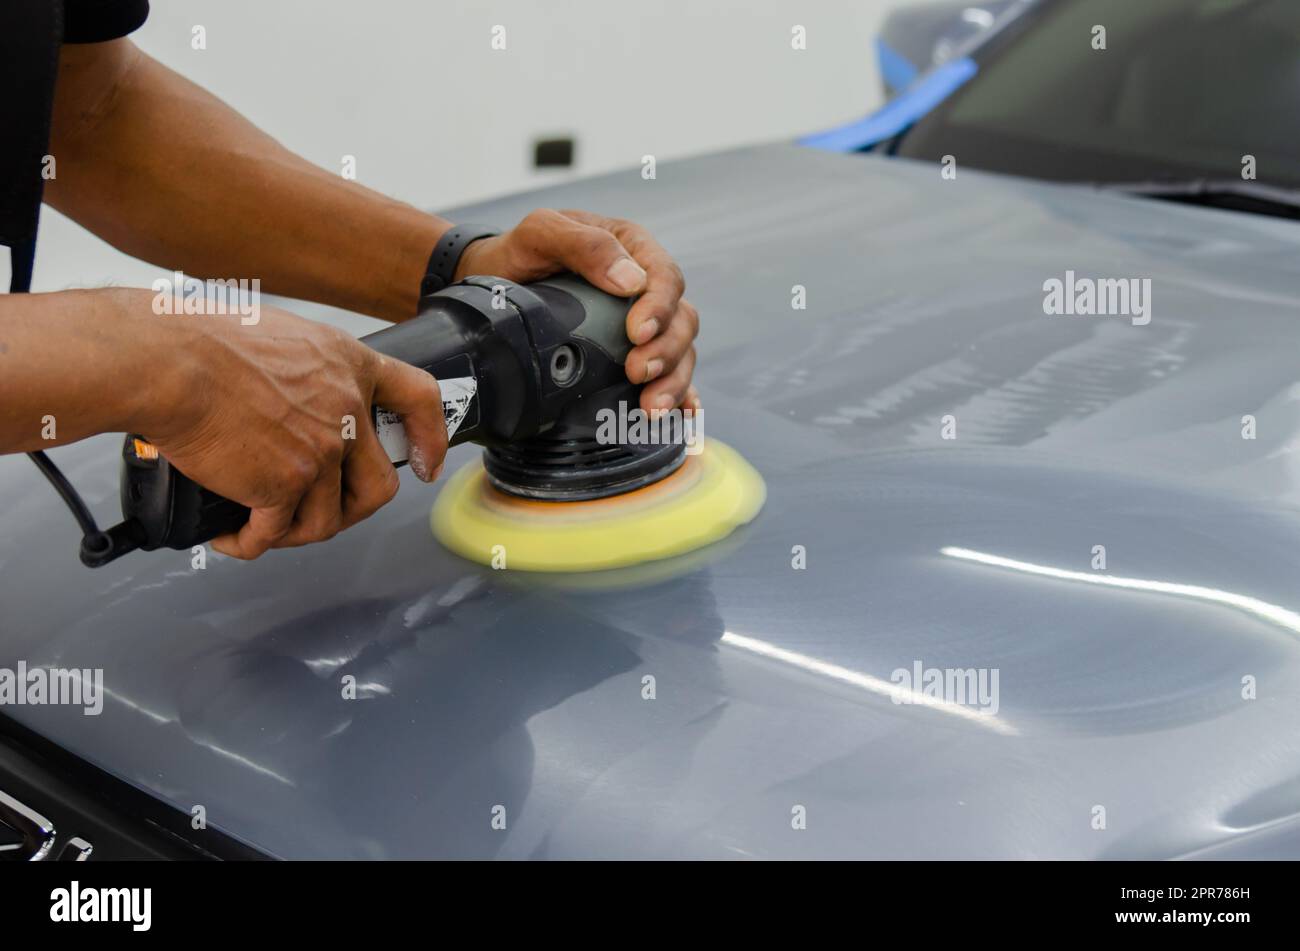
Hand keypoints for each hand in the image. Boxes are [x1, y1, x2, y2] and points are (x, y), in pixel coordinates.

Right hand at [146, 303, 447, 558]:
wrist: (167, 363)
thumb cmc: (202, 341)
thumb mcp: (283, 338)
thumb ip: (307, 373)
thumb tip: (296, 401)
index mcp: (350, 365)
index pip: (419, 399)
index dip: (430, 438)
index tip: (429, 464)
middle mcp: (347, 409)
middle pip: (379, 484)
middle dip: (351, 509)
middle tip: (323, 512)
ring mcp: (321, 451)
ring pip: (326, 519)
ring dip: (294, 531)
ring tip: (263, 526)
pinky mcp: (284, 485)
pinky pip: (274, 534)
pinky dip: (249, 542)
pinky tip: (233, 535)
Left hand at [454, 209, 699, 413]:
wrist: (494, 280)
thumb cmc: (520, 252)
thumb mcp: (542, 233)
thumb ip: (585, 245)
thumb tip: (631, 282)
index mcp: (632, 249)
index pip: (666, 277)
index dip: (659, 308)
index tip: (637, 333)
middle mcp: (645, 287)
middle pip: (681, 320)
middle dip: (666, 352)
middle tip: (638, 373)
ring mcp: (644, 322)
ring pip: (681, 350)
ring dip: (673, 381)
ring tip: (651, 407)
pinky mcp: (635, 353)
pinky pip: (670, 374)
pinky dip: (682, 395)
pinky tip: (681, 415)